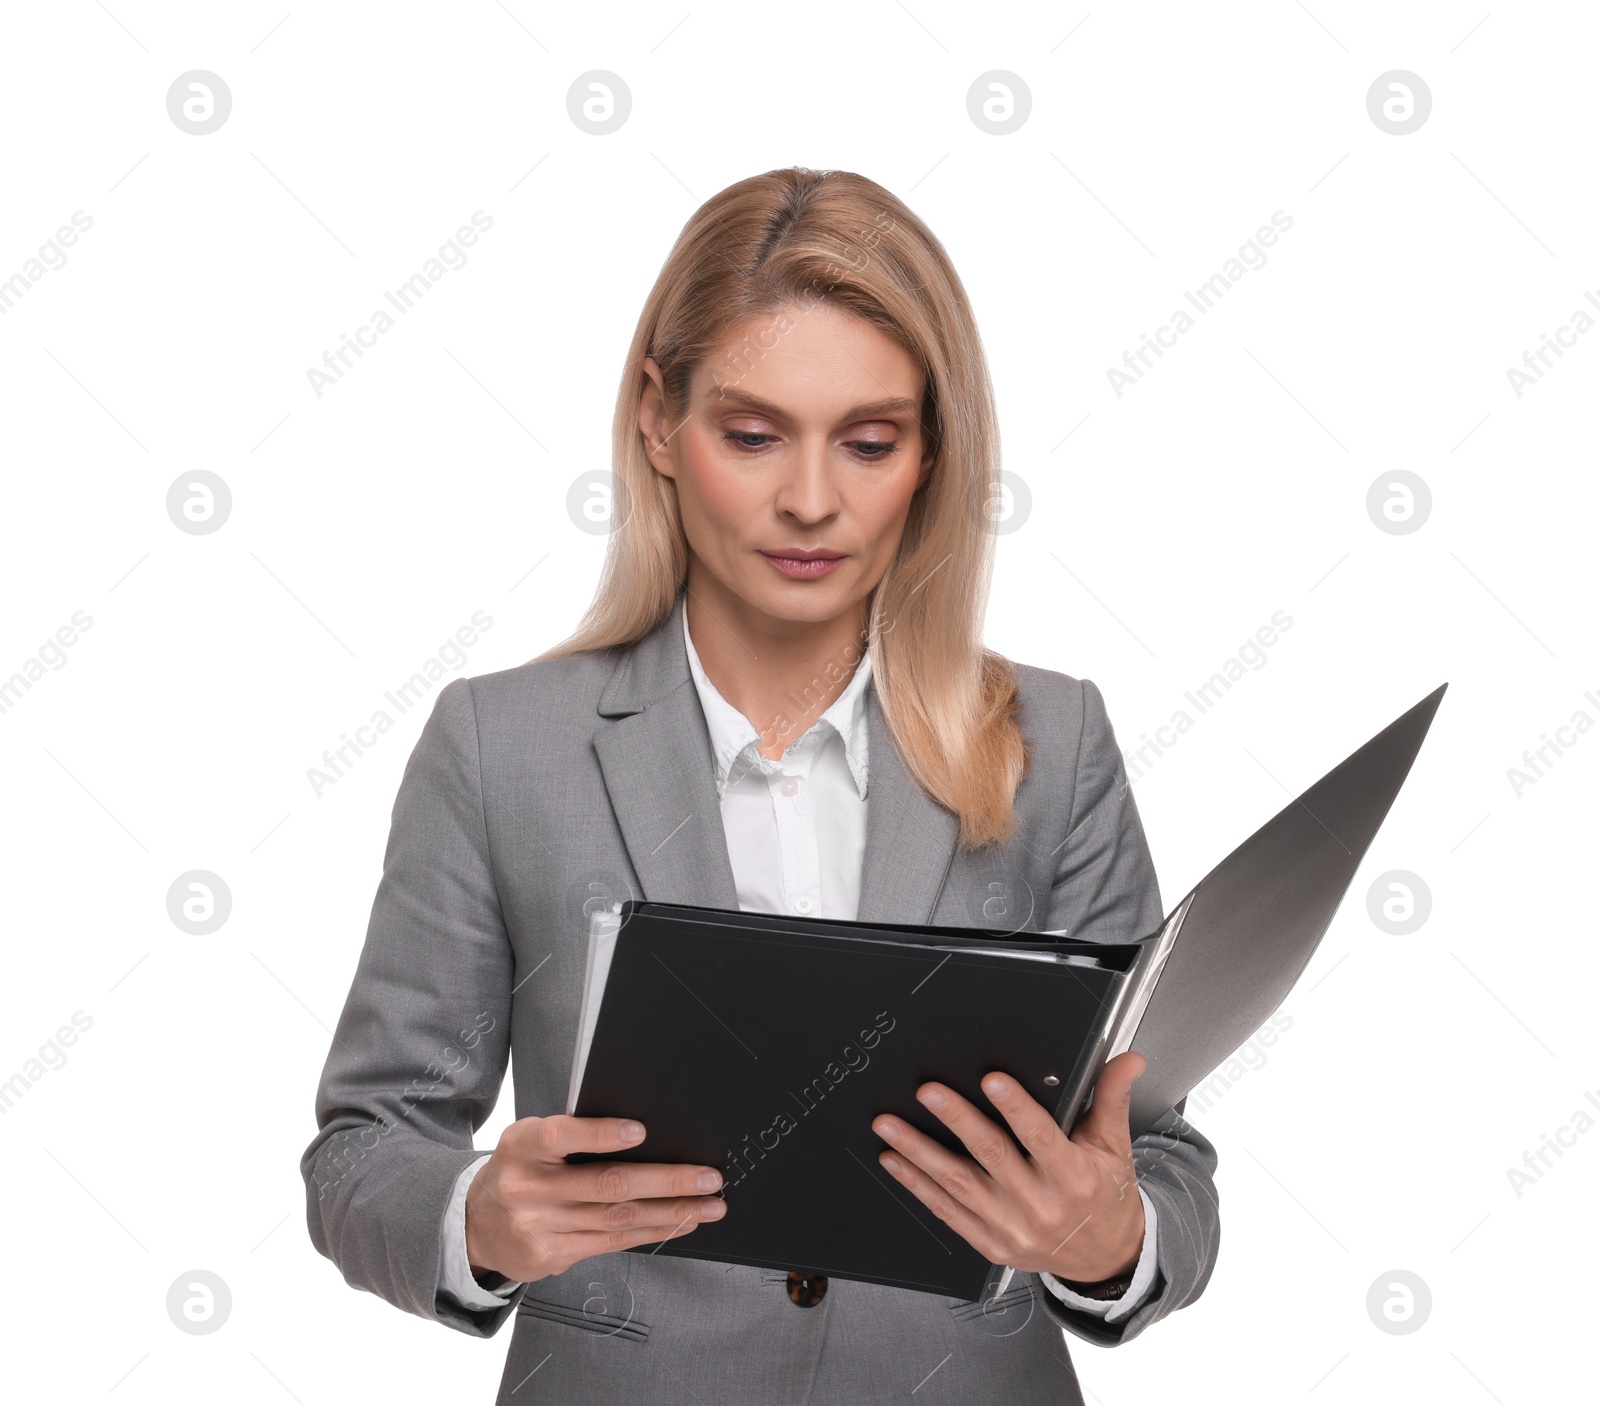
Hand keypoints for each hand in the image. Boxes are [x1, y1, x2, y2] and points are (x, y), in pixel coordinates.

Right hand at [465, 1114, 726, 1283]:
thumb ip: (574, 1136)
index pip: (560, 1135)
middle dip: (666, 1181)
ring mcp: (537, 1226)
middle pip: (606, 1184)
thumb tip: (646, 1135)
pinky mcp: (549, 1256)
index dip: (600, 1134)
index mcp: (521, 1145)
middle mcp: (526, 1187)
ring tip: (709, 1204)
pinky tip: (680, 1222)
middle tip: (708, 1177)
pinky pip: (610, 1242)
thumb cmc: (521, 1168)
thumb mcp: (531, 1142)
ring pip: (617, 1218)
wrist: (475, 1223)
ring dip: (671, 1211)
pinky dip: (651, 1232)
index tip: (641, 1131)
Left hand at [870, 1051, 1147, 1282]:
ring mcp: (1011, 1228)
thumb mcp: (1114, 1146)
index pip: (1041, 1138)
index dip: (1017, 1108)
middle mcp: (1040, 1205)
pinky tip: (895, 1161)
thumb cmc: (1105, 1195)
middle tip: (927, 1091)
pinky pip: (947, 1211)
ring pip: (958, 1184)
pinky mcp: (989, 1244)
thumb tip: (1128, 1058)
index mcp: (1074, 1178)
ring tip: (888, 1124)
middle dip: (956, 1120)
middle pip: (991, 1156)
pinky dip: (917, 1185)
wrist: (1105, 1261)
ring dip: (918, 1152)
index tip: (992, 1079)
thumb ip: (1111, 1098)